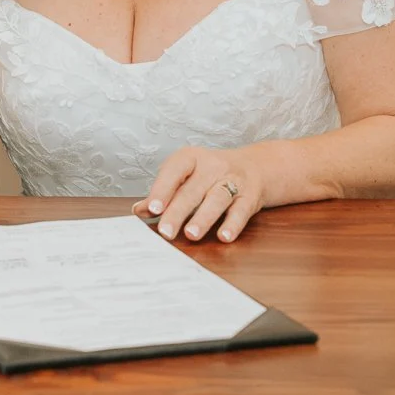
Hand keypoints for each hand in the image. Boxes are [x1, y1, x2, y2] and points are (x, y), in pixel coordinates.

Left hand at [132, 146, 264, 242]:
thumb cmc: (211, 174)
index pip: (174, 171)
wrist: (255, 166)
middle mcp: (212, 166)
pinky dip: (233, 224)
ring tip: (191, 234)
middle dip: (178, 212)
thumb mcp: (186, 176)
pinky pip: (241, 211)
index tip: (152, 209)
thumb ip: (164, 193)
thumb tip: (139, 210)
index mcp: (191, 158)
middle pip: (192, 190)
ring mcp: (233, 180)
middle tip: (166, 232)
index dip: (162, 189)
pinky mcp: (250, 197)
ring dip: (203, 217)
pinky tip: (223, 236)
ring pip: (217, 199)